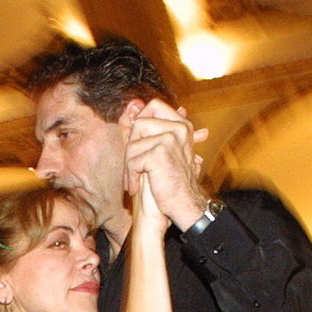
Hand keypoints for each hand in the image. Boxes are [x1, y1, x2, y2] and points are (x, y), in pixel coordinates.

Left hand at [126, 101, 208, 229]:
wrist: (182, 206)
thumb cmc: (169, 182)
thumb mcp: (161, 153)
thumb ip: (150, 129)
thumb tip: (133, 106)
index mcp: (181, 125)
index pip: (154, 105)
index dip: (139, 121)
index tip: (138, 143)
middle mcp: (178, 128)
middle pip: (138, 125)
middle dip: (131, 149)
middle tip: (134, 169)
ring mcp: (170, 139)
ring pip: (132, 145)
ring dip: (129, 168)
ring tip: (135, 181)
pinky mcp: (160, 153)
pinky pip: (133, 160)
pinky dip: (131, 177)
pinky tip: (136, 188)